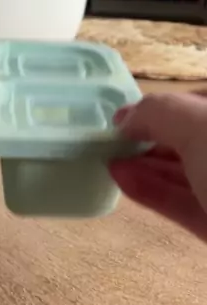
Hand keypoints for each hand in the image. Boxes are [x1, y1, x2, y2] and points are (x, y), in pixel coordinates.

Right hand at [110, 93, 206, 241]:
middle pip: (188, 138)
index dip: (161, 104)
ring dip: (143, 165)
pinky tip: (120, 180)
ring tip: (106, 159)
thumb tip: (124, 119)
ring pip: (183, 172)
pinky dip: (151, 191)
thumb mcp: (199, 124)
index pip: (196, 100)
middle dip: (149, 137)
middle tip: (110, 140)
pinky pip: (182, 203)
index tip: (124, 114)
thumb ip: (158, 113)